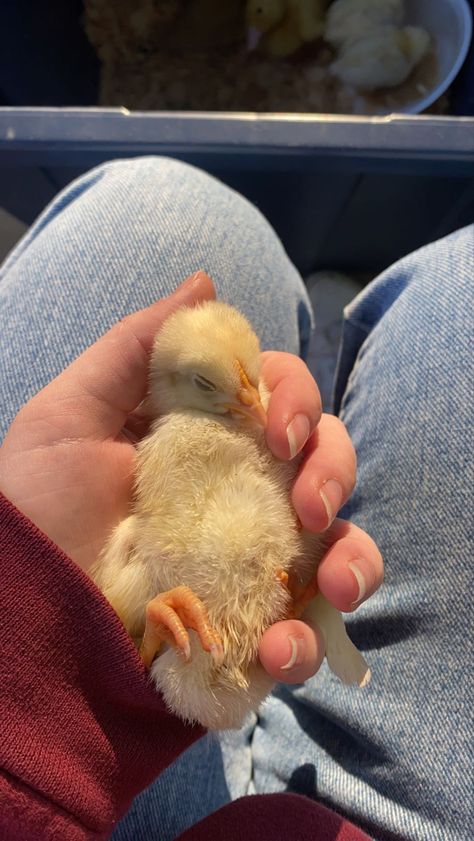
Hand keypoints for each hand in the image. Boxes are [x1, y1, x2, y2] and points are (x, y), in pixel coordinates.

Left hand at [0, 271, 382, 683]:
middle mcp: (238, 492)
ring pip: (341, 542)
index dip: (295, 400)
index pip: (278, 397)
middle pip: (323, 458)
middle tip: (307, 506)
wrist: (23, 629)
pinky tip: (277, 648)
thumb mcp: (68, 419)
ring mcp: (250, 559)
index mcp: (203, 437)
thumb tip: (205, 282)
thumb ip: (136, 349)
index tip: (276, 433)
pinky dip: (309, 642)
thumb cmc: (37, 515)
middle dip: (332, 470)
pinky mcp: (251, 625)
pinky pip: (309, 632)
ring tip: (330, 586)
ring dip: (354, 558)